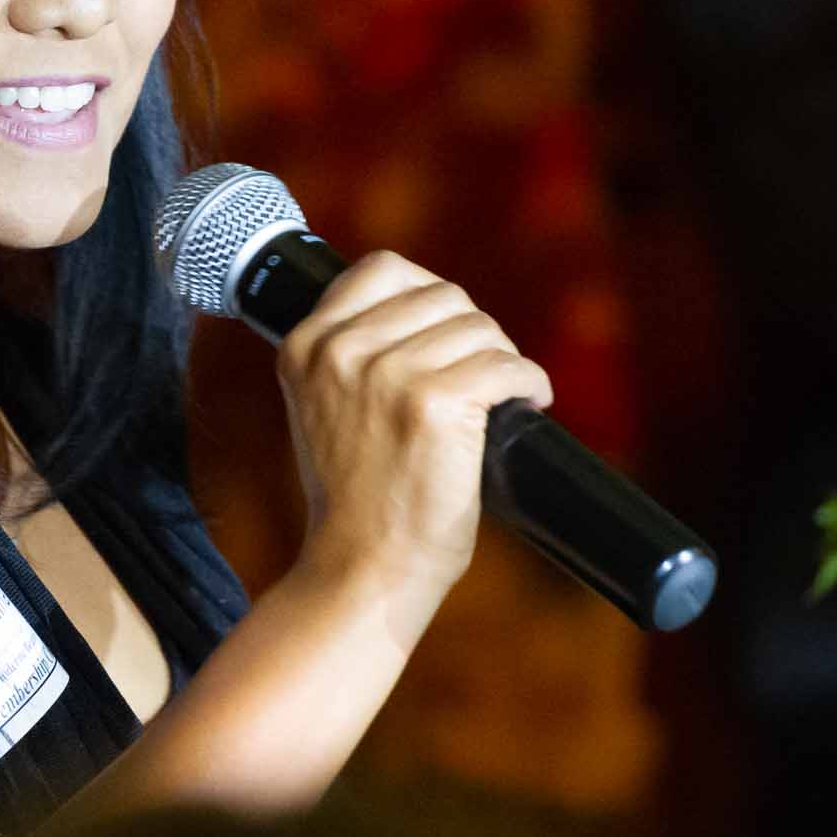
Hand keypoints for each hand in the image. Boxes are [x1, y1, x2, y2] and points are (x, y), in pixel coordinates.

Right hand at [274, 251, 552, 612]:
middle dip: (473, 331)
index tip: (446, 328)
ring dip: (503, 358)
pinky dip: (530, 382)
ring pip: (479, 328)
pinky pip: (507, 367)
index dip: (428, 291)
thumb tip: (424, 308)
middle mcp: (341, 351)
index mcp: (305, 344)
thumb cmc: (353, 496)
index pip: (382, 269)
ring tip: (501, 395)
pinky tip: (530, 401)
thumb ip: (350, 354)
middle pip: (442, 295)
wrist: (362, 567)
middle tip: (483, 372)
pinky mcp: (434, 405)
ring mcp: (387, 374)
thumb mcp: (322, 406)